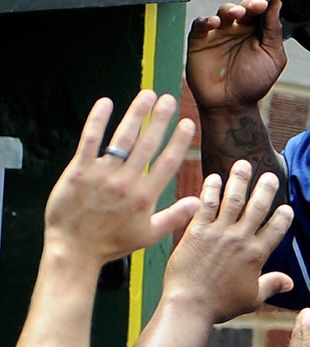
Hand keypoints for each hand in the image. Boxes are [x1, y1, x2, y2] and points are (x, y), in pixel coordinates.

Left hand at [43, 90, 198, 268]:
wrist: (73, 250)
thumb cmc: (112, 243)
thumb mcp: (148, 235)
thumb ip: (175, 216)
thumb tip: (200, 201)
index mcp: (145, 196)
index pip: (167, 162)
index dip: (179, 141)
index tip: (187, 123)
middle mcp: (126, 182)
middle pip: (147, 144)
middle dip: (160, 119)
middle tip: (169, 100)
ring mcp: (101, 175)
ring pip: (123, 139)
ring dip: (136, 114)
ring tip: (147, 95)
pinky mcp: (78, 172)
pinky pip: (89, 141)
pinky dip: (97, 120)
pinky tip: (106, 103)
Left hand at [161, 162, 293, 323]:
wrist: (189, 307)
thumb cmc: (220, 306)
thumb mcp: (251, 298)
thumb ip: (271, 285)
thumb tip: (290, 283)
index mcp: (256, 254)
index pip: (277, 228)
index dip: (284, 215)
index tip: (287, 206)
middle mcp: (240, 239)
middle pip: (258, 207)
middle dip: (266, 188)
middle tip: (271, 174)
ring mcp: (219, 233)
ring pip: (233, 199)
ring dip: (239, 180)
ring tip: (243, 164)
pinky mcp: (197, 231)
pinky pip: (206, 205)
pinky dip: (211, 189)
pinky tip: (214, 177)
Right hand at [185, 0, 286, 111]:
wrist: (231, 105)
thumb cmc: (254, 83)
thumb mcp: (273, 57)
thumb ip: (274, 31)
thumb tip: (277, 3)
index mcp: (256, 30)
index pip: (260, 8)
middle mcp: (237, 28)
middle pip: (242, 6)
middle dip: (250, 2)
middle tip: (256, 4)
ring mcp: (218, 33)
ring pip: (222, 11)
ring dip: (230, 8)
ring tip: (237, 13)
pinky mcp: (200, 41)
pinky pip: (200, 25)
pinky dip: (206, 21)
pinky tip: (214, 23)